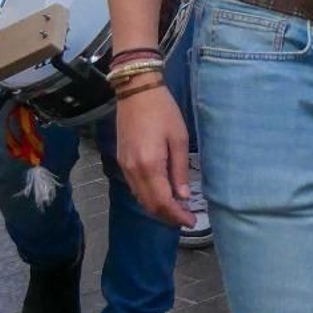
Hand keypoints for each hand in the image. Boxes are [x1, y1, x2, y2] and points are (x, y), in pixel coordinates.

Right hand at [113, 86, 195, 228]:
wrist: (136, 91)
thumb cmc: (163, 111)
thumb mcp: (179, 138)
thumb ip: (180, 170)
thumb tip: (183, 196)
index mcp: (149, 165)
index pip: (163, 202)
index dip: (177, 216)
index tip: (191, 221)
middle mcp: (133, 171)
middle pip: (149, 204)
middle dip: (167, 216)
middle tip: (185, 218)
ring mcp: (124, 167)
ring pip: (140, 198)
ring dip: (157, 208)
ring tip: (176, 209)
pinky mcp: (120, 161)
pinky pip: (134, 188)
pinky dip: (148, 196)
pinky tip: (161, 194)